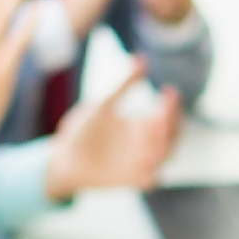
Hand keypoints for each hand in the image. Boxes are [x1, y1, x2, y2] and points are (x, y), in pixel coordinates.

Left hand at [44, 64, 180, 199]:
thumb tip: (142, 58)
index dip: (174, 105)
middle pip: (174, 136)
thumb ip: (124, 84)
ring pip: (166, 156)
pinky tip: (147, 162)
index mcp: (143, 127)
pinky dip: (153, 173)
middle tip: (162, 114)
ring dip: (165, 146)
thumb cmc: (84, 130)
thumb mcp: (104, 104)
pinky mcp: (131, 180)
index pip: (169, 115)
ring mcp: (140, 163)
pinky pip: (150, 180)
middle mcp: (147, 145)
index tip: (169, 90)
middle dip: (173, 125)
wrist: (64, 159)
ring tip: (156, 134)